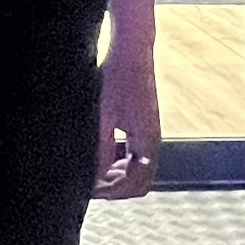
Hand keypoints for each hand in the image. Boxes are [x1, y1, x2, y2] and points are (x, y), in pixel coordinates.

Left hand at [93, 35, 159, 199]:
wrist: (131, 51)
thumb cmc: (118, 76)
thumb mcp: (101, 117)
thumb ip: (100, 150)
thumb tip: (95, 177)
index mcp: (146, 142)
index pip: (136, 184)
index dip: (112, 192)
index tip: (92, 190)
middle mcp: (152, 140)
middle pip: (139, 181)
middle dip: (115, 187)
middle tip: (92, 184)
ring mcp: (149, 132)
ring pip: (136, 168)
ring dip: (116, 174)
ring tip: (94, 170)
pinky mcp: (143, 125)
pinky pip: (134, 153)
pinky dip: (119, 159)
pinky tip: (103, 151)